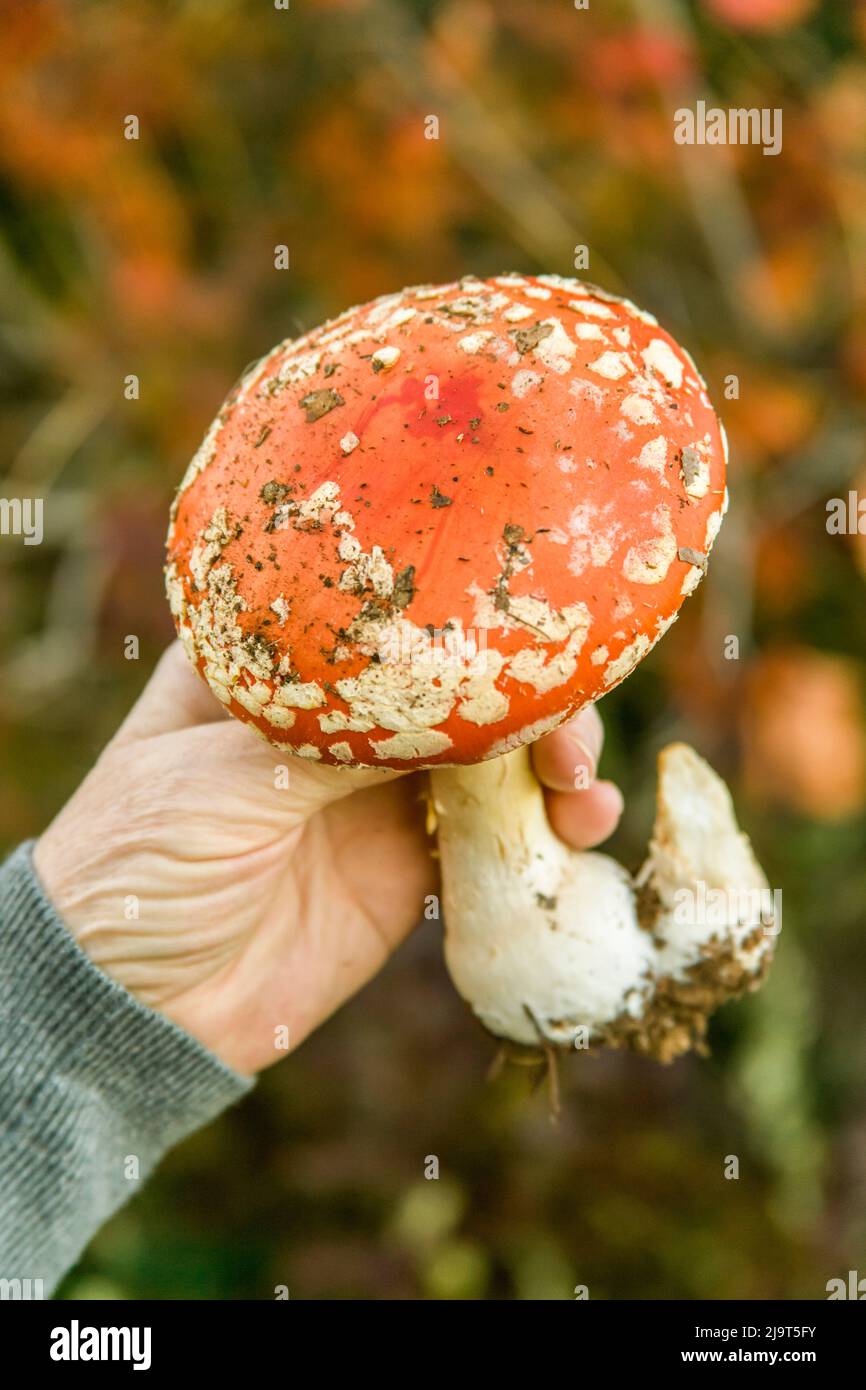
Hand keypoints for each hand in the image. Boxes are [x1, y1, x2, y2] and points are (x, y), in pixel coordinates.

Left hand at [33, 643, 622, 1074]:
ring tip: (582, 790)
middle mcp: (340, 714)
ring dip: (554, 760)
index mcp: (275, 663)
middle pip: (460, 677)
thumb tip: (450, 698)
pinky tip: (581, 834)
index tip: (529, 619)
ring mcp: (381, 789)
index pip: (383, 611)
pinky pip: (497, 836)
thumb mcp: (217, 782)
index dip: (460, 608)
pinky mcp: (412, 865)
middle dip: (528, 693)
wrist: (135, 1010)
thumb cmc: (137, 868)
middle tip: (566, 731)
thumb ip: (330, 740)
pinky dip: (547, 831)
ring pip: (496, 752)